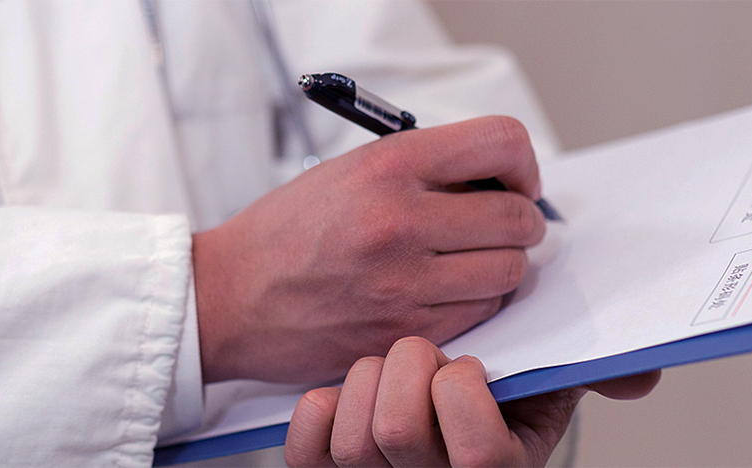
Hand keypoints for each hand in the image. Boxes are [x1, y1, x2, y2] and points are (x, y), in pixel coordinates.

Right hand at [192, 116, 548, 382]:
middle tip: (500, 225)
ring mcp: (404, 282)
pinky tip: (447, 291)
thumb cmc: (288, 231)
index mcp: (389, 165)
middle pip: (517, 217)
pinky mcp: (404, 331)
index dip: (522, 164)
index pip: (501, 143)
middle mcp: (400, 220)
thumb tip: (498, 178)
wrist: (228, 297)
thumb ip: (425, 167)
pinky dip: (476, 301)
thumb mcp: (351, 170)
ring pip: (508, 271)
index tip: (514, 180)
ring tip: (469, 261)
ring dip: (501, 266)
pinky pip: (481, 312)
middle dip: (520, 221)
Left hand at [284, 337, 660, 466]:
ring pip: (353, 439)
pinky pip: (308, 444)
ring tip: (388, 370)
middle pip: (400, 434)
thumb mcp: (547, 390)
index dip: (463, 393)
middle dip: (408, 366)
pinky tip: (344, 391)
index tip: (468, 365)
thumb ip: (585, 373)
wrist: (430, 434)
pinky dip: (320, 403)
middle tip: (423, 352)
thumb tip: (644, 376)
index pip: (478, 455)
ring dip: (365, 380)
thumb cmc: (491, 403)